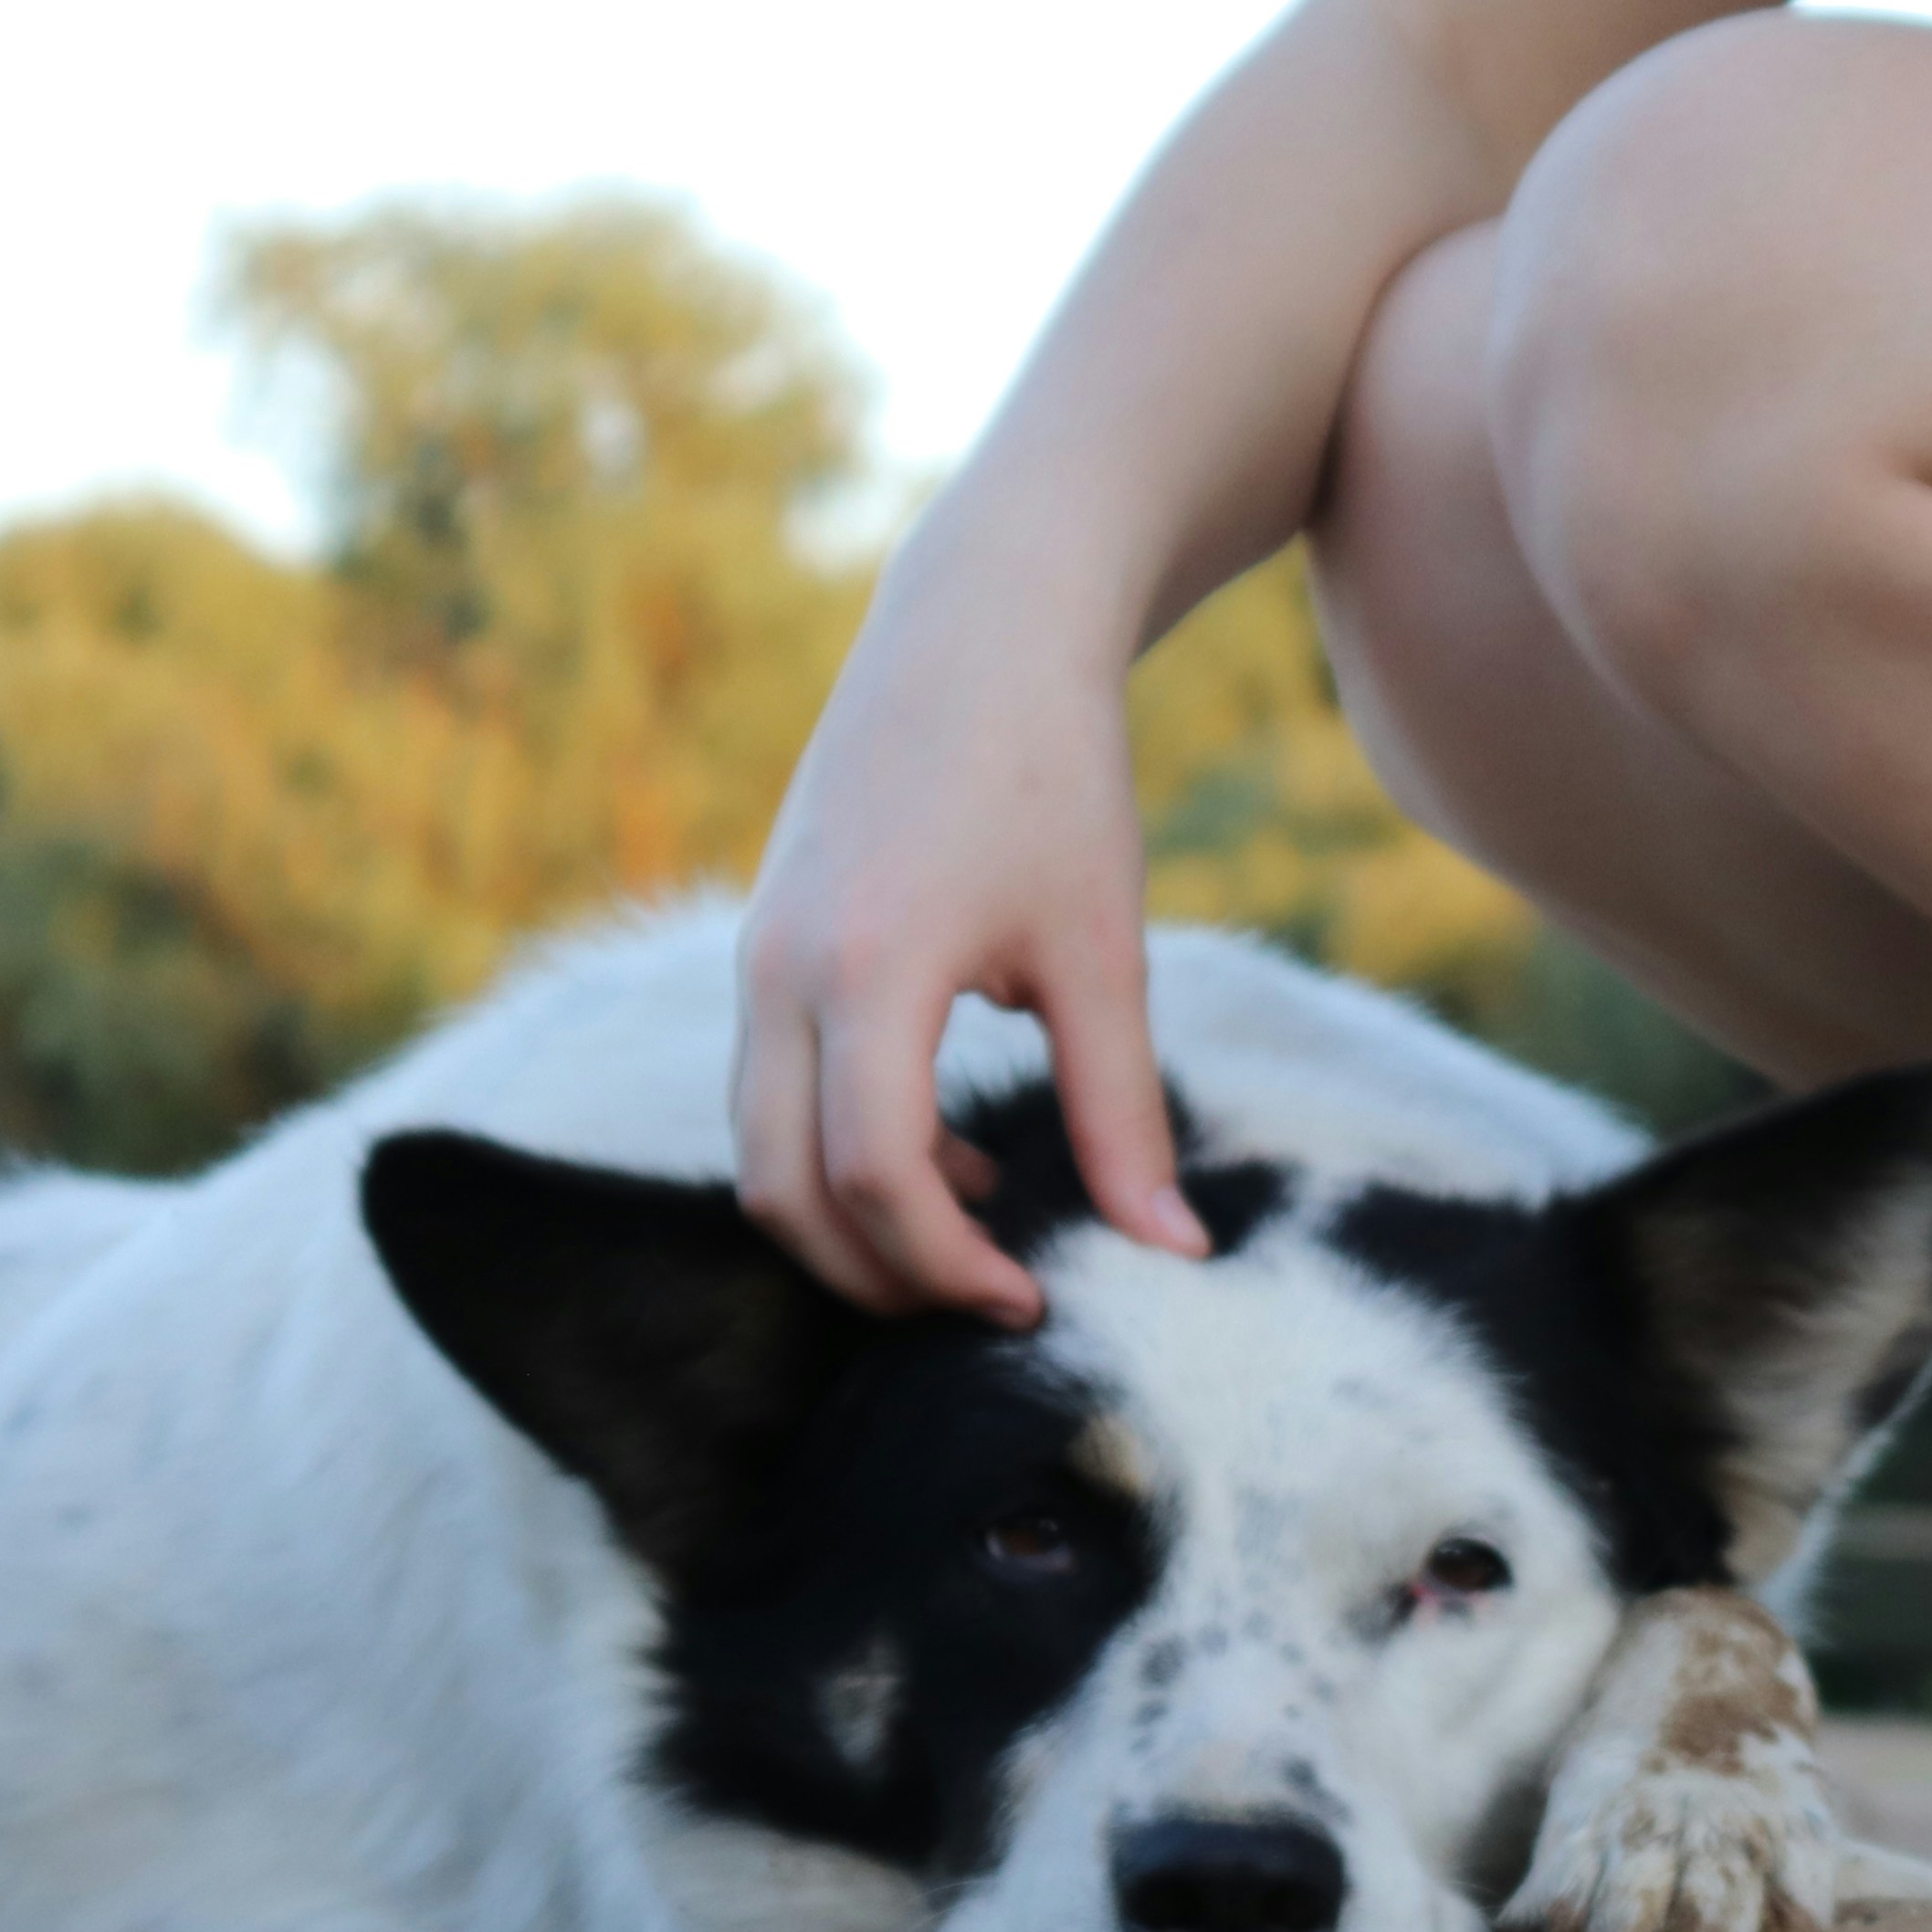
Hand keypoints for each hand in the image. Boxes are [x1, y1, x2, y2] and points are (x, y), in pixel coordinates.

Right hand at [733, 552, 1208, 1322]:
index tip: (1038, 1303)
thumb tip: (1175, 1255)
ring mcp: (756, 953)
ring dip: (859, 1218)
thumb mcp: (1101, 949)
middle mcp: (779, 967)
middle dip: (880, 1275)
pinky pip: (776, 1091)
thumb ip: (1123, 1110)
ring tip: (990, 1232)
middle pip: (784, 1189)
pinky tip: (959, 1151)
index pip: (877, 1176)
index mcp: (866, 966)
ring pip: (764, 1147)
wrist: (978, 628)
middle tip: (994, 1303)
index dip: (949, 1268)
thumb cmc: (1054, 774)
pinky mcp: (765, 942)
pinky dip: (846, 1149)